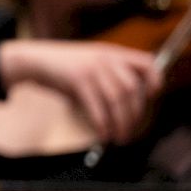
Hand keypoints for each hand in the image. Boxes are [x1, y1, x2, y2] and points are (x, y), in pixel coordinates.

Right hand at [0, 39, 158, 145]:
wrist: (35, 60)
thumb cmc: (63, 66)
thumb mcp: (91, 62)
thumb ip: (110, 75)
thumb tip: (129, 102)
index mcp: (111, 52)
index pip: (146, 61)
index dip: (154, 80)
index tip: (152, 97)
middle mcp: (105, 58)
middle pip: (131, 89)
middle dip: (135, 115)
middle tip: (131, 132)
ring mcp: (91, 68)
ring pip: (117, 100)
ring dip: (121, 123)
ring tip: (119, 137)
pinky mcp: (78, 80)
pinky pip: (97, 107)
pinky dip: (102, 124)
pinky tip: (103, 134)